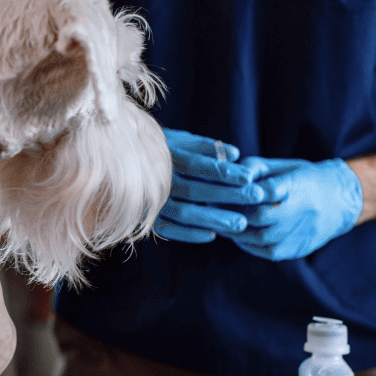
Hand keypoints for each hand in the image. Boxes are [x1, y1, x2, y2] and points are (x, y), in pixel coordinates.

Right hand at [153, 127, 263, 242]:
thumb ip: (206, 147)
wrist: (119, 163)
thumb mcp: (179, 140)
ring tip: (240, 224)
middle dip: (228, 195)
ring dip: (213, 219)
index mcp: (166, 156)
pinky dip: (190, 234)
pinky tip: (212, 234)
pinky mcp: (145, 218)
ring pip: (184, 213)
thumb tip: (235, 154)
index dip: (224, 172)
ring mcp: (150, 201)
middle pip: (195, 191)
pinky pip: (169, 230)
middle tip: (256, 198)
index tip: (249, 176)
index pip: (198, 165)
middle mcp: (157, 179)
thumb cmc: (159, 149)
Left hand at [230, 157, 362, 260]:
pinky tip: (237, 237)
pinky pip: (267, 251)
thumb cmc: (305, 179)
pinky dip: (248, 245)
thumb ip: (257, 167)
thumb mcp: (285, 167)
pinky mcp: (299, 248)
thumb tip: (228, 171)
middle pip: (260, 216)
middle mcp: (302, 210)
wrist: (342, 202)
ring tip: (220, 223)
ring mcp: (301, 232)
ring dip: (236, 231)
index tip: (219, 188)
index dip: (241, 190)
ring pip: (261, 237)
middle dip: (233, 213)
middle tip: (212, 209)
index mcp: (298, 184)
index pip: (266, 189)